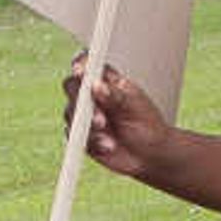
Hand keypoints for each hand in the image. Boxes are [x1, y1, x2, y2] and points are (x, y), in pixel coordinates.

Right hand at [71, 59, 179, 184]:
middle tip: (101, 120)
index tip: (81, 72)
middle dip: (81, 101)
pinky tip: (108, 146)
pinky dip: (91, 142)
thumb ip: (116, 96)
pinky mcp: (80, 134)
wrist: (149, 156)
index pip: (89, 65)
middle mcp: (92, 94)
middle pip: (72, 86)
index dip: (81, 64)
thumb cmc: (147, 126)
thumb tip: (97, 85)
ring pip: (70, 112)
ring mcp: (84, 114)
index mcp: (108, 81)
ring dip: (88, 126)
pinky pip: (74, 135)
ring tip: (110, 140)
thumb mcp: (136, 107)